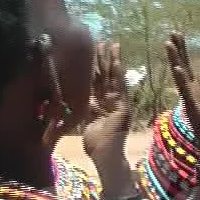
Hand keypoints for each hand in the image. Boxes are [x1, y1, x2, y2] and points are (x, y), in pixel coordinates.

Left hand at [81, 42, 132, 160]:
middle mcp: (111, 102)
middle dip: (104, 59)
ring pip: (114, 79)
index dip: (94, 66)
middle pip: (106, 76)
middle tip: (103, 42)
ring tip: (112, 45)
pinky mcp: (124, 108)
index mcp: (100, 104)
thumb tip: (75, 99)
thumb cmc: (95, 144)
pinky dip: (119, 75)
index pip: (96, 81)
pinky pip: (121, 89)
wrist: (105, 157)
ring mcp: (119, 104)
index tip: (91, 51)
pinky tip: (117, 62)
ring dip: (113, 61)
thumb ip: (83, 109)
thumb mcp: (85, 121)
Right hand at [167, 35, 199, 168]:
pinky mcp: (195, 109)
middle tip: (172, 33)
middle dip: (178, 51)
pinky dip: (181, 80)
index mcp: (195, 92)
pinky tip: (176, 68)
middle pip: (183, 69)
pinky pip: (187, 92)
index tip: (177, 35)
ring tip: (168, 44)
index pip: (187, 68)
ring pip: (182, 77)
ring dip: (175, 60)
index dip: (182, 52)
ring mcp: (191, 102)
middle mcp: (190, 95)